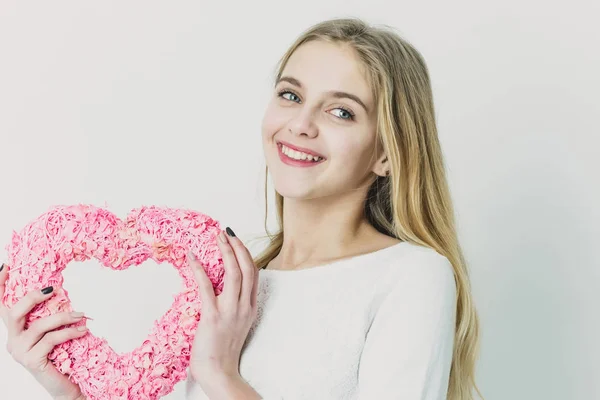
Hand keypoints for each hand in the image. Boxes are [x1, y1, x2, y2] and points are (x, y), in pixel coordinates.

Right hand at [0, 263, 88, 399]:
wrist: (66, 385)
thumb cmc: (61, 355)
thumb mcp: (53, 331)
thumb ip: (49, 315)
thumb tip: (58, 290)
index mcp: (15, 331)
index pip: (1, 306)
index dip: (0, 287)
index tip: (6, 267)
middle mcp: (12, 341)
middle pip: (13, 312)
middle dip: (33, 297)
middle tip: (55, 289)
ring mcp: (20, 352)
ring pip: (39, 326)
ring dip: (63, 317)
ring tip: (81, 315)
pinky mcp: (32, 360)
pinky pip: (52, 339)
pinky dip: (70, 331)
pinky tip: (82, 329)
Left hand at [187, 227, 258, 388]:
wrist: (220, 373)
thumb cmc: (223, 351)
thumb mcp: (237, 324)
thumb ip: (235, 305)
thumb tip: (224, 288)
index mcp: (250, 307)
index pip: (253, 273)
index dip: (245, 254)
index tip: (235, 240)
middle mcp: (244, 306)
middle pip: (247, 269)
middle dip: (238, 247)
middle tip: (227, 232)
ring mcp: (230, 311)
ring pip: (234, 274)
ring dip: (226, 252)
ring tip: (218, 238)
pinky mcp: (213, 317)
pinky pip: (207, 288)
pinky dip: (199, 270)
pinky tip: (192, 258)